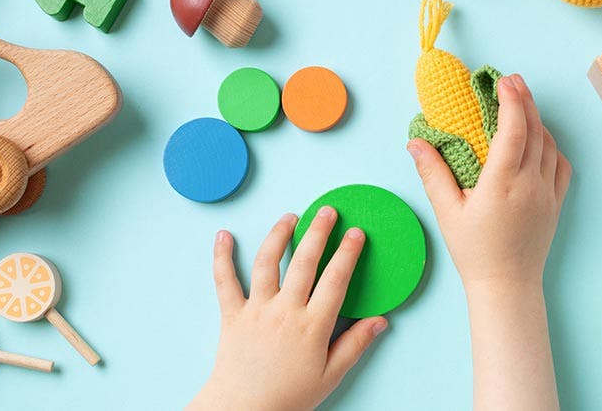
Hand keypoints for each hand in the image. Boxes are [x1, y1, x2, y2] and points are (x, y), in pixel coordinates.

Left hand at [188, 208, 387, 410]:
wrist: (244, 410)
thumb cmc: (288, 396)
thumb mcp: (330, 375)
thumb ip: (355, 344)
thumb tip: (380, 321)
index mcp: (312, 326)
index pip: (336, 280)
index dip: (348, 253)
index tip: (356, 233)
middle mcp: (285, 311)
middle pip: (305, 262)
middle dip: (318, 231)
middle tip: (327, 211)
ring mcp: (257, 309)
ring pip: (267, 263)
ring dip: (279, 235)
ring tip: (289, 217)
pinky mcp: (232, 314)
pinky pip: (225, 281)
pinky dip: (221, 257)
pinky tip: (223, 236)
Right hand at [408, 74, 571, 290]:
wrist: (507, 286)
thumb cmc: (474, 251)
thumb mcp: (447, 212)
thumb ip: (432, 173)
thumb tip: (416, 141)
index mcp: (502, 183)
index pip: (513, 131)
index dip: (511, 101)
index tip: (504, 81)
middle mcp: (530, 184)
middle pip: (534, 130)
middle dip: (525, 100)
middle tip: (513, 80)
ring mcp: (547, 193)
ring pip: (549, 145)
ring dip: (537, 120)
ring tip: (522, 103)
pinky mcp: (556, 203)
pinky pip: (561, 165)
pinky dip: (551, 145)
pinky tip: (540, 139)